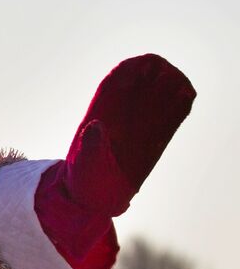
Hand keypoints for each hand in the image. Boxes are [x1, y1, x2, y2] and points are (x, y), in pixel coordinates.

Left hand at [59, 54, 195, 216]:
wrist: (95, 200)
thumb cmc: (84, 180)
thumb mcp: (83, 163)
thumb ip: (89, 146)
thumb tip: (96, 125)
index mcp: (101, 112)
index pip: (118, 80)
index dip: (132, 69)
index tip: (142, 68)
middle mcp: (123, 114)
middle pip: (143, 82)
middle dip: (155, 75)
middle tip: (162, 77)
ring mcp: (141, 126)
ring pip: (160, 96)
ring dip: (170, 86)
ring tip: (176, 87)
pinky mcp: (155, 139)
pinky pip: (171, 115)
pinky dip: (180, 103)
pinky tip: (185, 98)